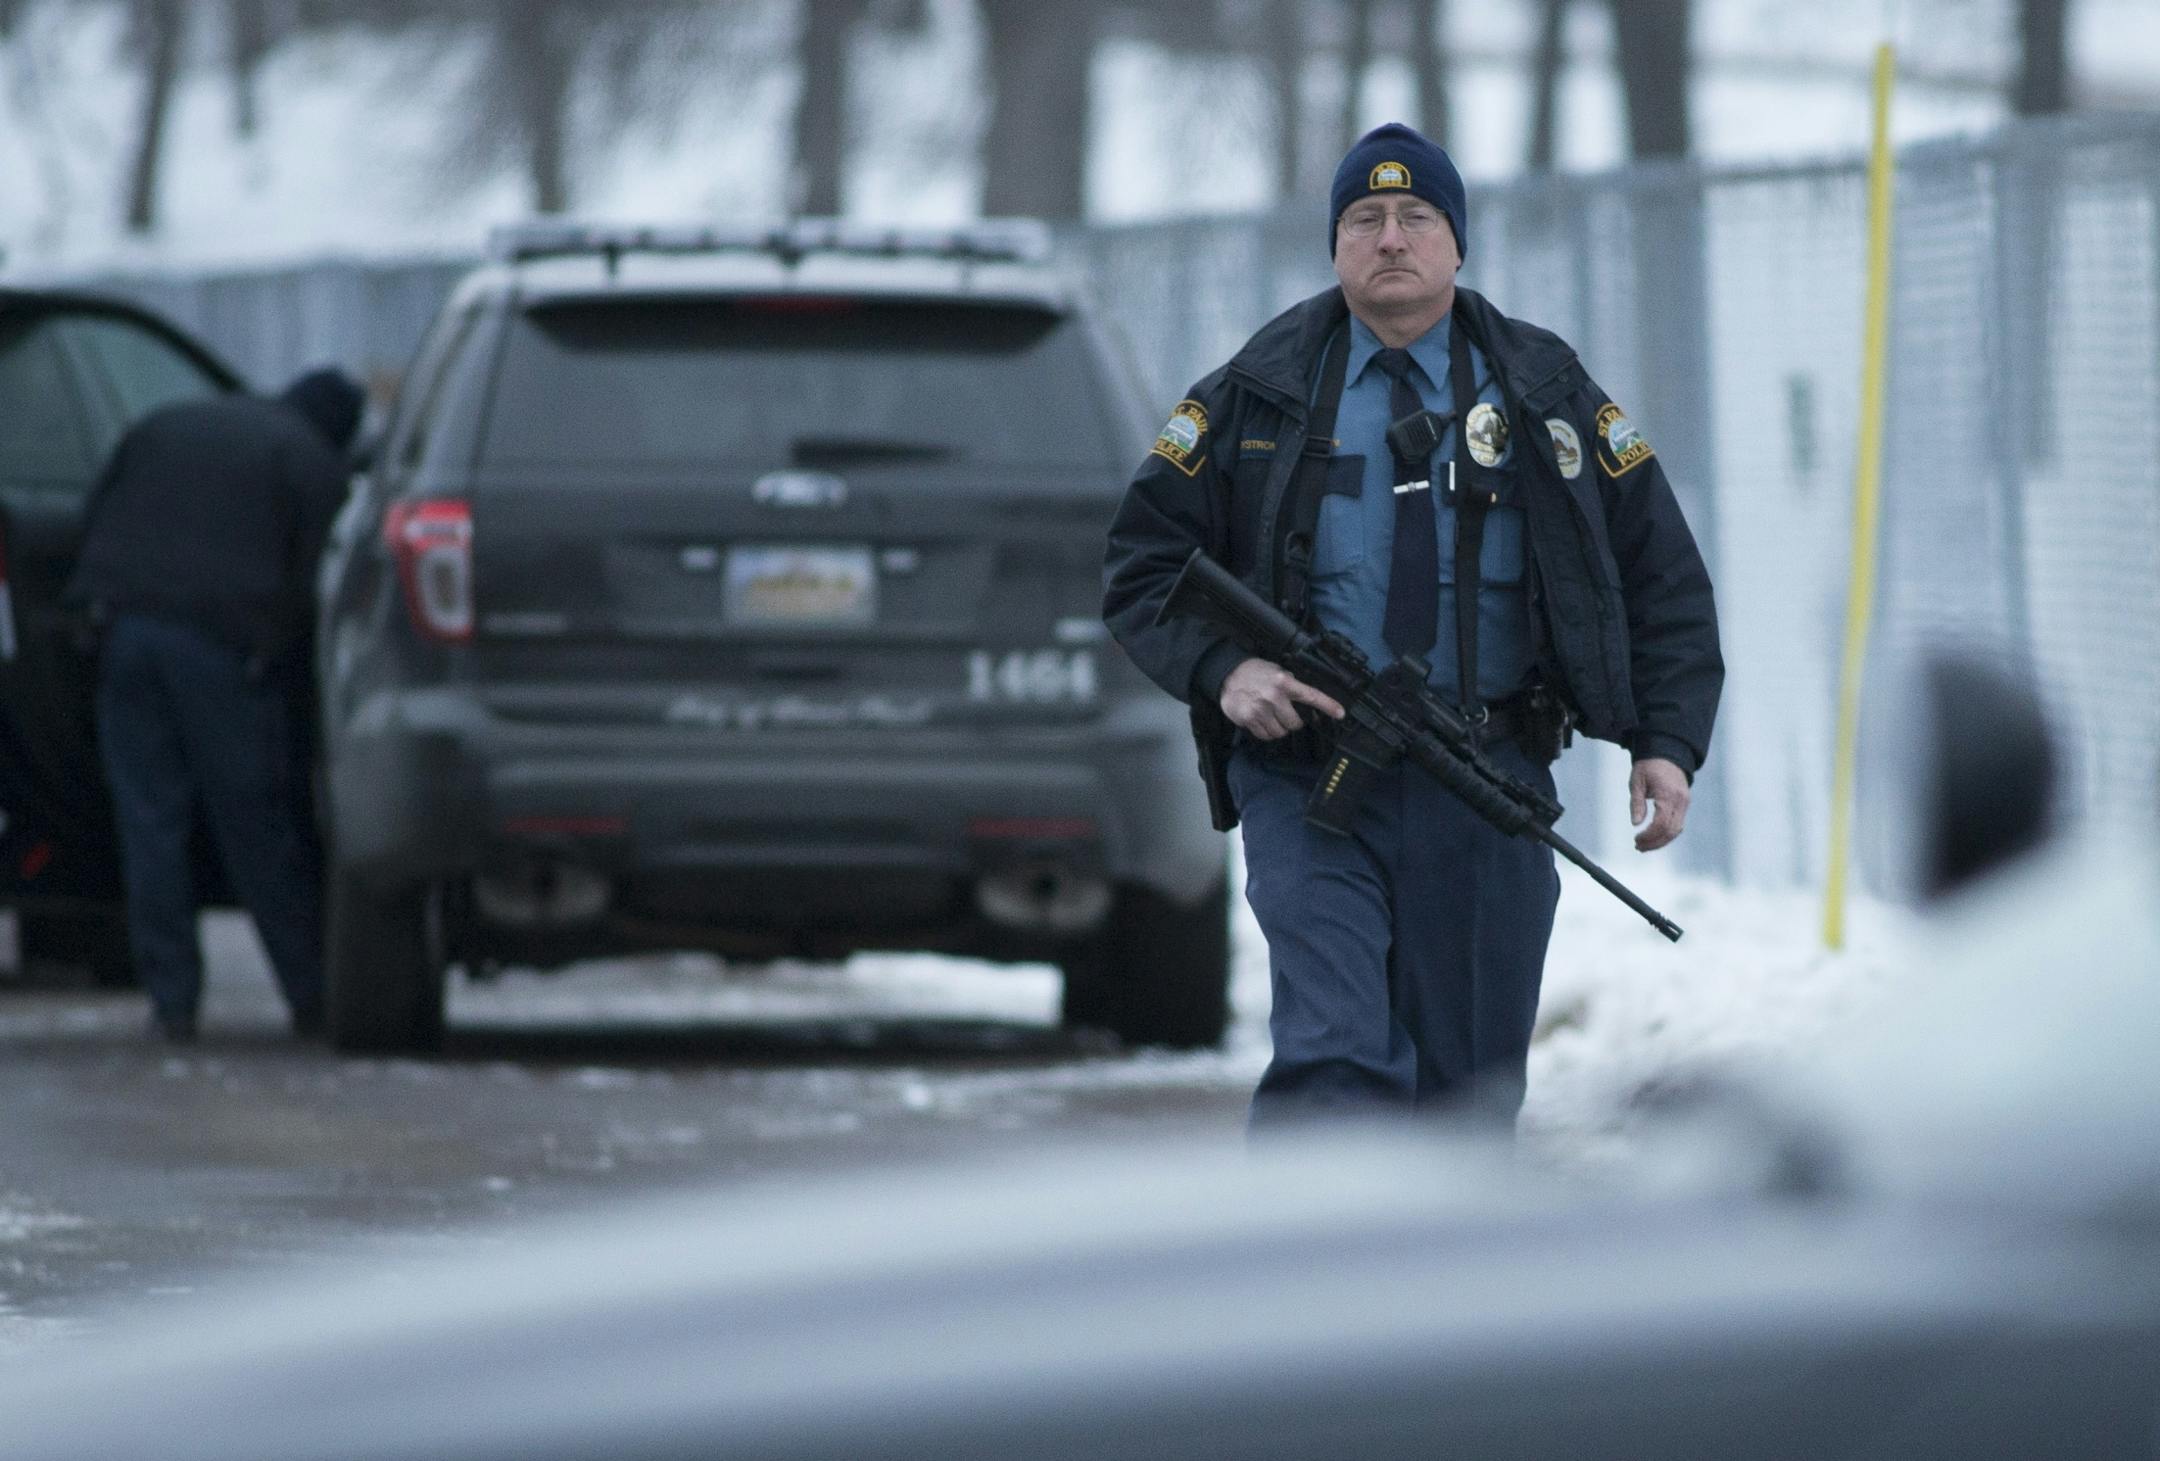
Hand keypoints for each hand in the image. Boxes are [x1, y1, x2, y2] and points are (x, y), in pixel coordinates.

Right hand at [1219, 657, 1345, 739]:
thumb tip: (1306, 699)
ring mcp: (1261, 710)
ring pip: (1280, 732)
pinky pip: (1265, 735)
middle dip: (1293, 722)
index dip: (1328, 706)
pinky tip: (1261, 721)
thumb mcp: (1277, 671)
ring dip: (1279, 728)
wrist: (1228, 675)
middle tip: (1285, 714)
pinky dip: (1266, 732)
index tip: (1340, 713)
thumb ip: (1291, 684)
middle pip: (1295, 723)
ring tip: (1271, 717)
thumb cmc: (1255, 673)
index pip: (1311, 696)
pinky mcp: (1249, 719)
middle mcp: (1274, 697)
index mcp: (1284, 683)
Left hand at [1629, 757, 1689, 851]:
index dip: (1649, 835)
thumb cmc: (1648, 766)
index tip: (1636, 840)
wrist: (1667, 752)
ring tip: (1643, 846)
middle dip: (1655, 842)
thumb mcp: (1637, 782)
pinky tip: (1654, 838)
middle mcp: (1680, 801)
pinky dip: (1667, 833)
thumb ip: (1637, 803)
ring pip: (1677, 830)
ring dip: (1661, 841)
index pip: (1662, 823)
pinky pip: (1678, 824)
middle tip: (1638, 847)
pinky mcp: (1684, 804)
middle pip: (1671, 830)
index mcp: (1668, 794)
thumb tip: (1635, 823)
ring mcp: (1685, 803)